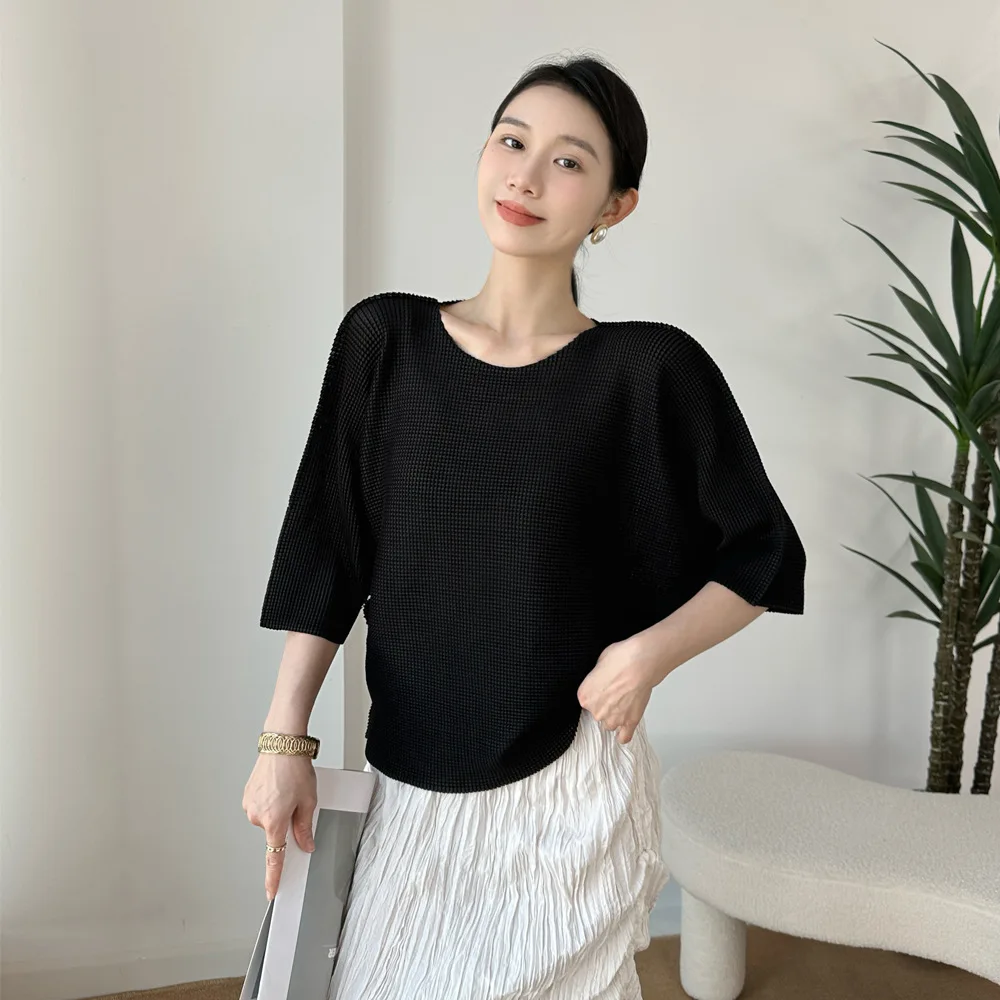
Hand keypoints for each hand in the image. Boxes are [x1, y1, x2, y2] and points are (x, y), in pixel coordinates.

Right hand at [242, 753, 317, 899]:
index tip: (272, 891)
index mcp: (275, 822)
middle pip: (275, 831)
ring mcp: (250, 805)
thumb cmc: (295, 768)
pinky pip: (260, 806)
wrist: (282, 744)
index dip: (274, 877)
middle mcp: (258, 816)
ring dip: (277, 809)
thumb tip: (305, 845)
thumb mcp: (309, 801)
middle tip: (296, 801)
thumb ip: (305, 827)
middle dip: (286, 822)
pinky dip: (270, 800)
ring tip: (286, 788)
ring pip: (267, 818)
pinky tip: (277, 786)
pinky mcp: (247, 795)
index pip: (274, 857)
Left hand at [577, 637, 654, 743]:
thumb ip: (596, 678)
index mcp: (584, 696)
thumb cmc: (622, 659)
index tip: (604, 689)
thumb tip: (602, 679)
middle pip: (598, 714)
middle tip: (617, 692)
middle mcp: (596, 711)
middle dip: (606, 705)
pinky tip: (625, 727)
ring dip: (615, 716)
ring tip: (624, 702)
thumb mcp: (599, 662)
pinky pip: (624, 737)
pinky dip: (624, 734)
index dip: (597, 694)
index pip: (587, 701)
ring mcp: (613, 719)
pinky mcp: (630, 722)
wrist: (641, 663)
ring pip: (610, 724)